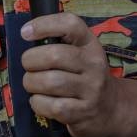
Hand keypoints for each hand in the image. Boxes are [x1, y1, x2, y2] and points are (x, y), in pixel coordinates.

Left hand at [21, 13, 136, 136]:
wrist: (110, 107)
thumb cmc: (84, 74)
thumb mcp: (79, 51)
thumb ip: (58, 40)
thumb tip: (25, 33)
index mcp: (90, 43)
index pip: (70, 24)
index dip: (44, 25)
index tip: (25, 33)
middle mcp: (94, 64)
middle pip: (55, 55)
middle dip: (30, 60)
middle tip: (27, 65)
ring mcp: (91, 89)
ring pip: (50, 82)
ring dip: (31, 83)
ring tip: (31, 83)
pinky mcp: (84, 112)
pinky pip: (52, 106)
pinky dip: (38, 103)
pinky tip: (38, 100)